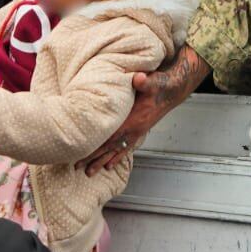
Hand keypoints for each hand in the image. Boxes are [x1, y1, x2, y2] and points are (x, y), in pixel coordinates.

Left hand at [75, 46, 209, 175]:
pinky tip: (109, 165)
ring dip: (102, 161)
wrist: (173, 90)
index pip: (112, 136)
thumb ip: (144, 81)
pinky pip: (125, 147)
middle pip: (111, 147)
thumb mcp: (154, 81)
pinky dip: (116, 157)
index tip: (82, 153)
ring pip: (116, 151)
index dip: (97, 146)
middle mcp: (135, 130)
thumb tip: (138, 78)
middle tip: (77, 167)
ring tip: (89, 172)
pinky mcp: (138, 131)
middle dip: (94, 158)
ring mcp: (137, 132)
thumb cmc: (161, 85)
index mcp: (134, 120)